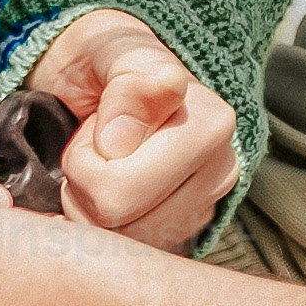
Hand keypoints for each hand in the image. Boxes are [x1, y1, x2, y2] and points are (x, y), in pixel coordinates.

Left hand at [22, 8, 240, 248]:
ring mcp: (208, 204)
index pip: (120, 189)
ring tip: (98, 170)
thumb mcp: (108, 52)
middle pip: (123, 224)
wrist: (104, 71)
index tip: (89, 130)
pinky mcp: (191, 230)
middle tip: (84, 155)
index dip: (83, 163)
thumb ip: (127, 86)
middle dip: (85, 191)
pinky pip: (135, 254)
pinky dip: (108, 230)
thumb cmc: (104, 60)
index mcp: (210, 124)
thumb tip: (121, 142)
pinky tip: (109, 197)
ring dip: (94, 212)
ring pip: (126, 245)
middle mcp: (222, 168)